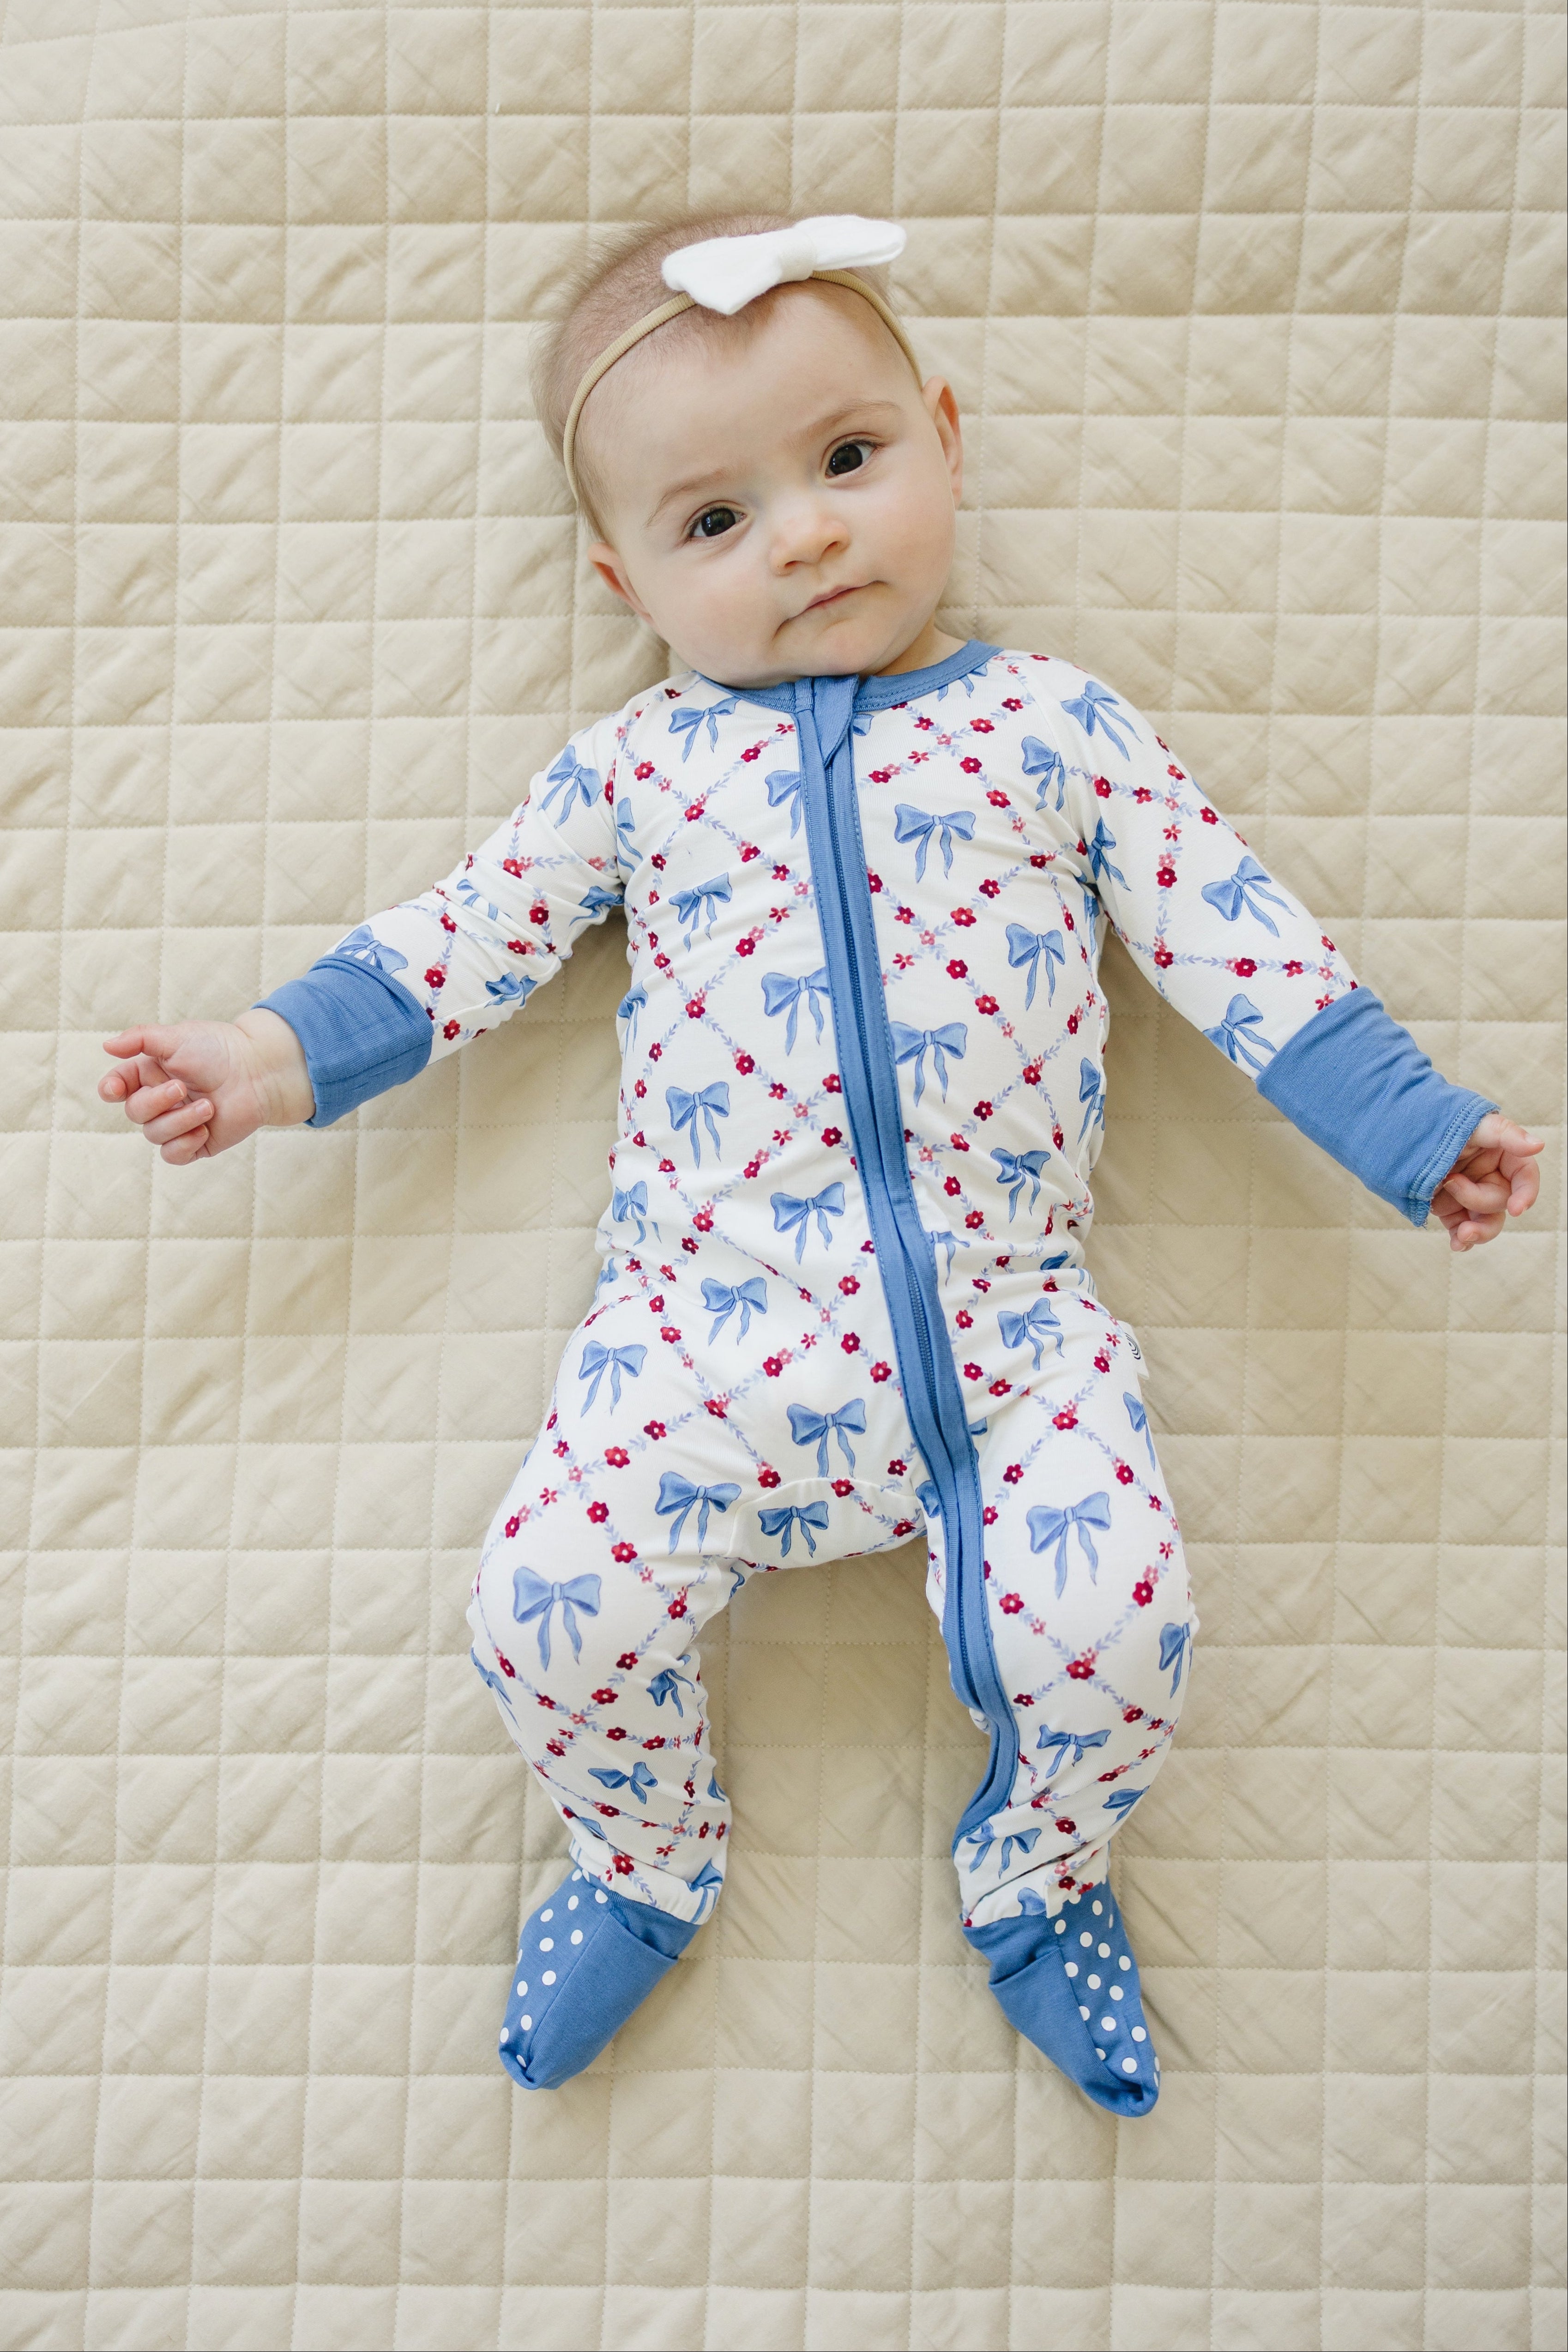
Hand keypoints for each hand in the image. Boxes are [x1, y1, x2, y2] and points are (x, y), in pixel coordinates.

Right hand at [99, 1010, 313, 1163]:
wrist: (260, 1071)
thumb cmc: (219, 1049)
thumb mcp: (177, 1037)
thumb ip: (140, 1039)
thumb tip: (107, 1046)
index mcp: (151, 1073)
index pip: (117, 1087)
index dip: (111, 1090)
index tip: (116, 1088)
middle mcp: (161, 1099)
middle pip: (135, 1112)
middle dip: (155, 1102)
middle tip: (182, 1087)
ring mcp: (178, 1122)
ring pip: (154, 1134)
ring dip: (179, 1120)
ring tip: (209, 1106)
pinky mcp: (197, 1142)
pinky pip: (173, 1155)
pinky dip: (183, 1145)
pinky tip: (204, 1130)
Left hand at [1430, 1113, 1542, 1250]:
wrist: (1402, 1132)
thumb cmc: (1442, 1123)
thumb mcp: (1474, 1124)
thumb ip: (1505, 1135)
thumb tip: (1538, 1146)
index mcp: (1503, 1155)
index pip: (1524, 1177)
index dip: (1525, 1194)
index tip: (1517, 1208)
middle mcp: (1490, 1177)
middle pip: (1500, 1202)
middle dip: (1477, 1200)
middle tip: (1450, 1183)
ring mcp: (1471, 1196)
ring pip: (1485, 1222)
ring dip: (1476, 1231)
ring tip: (1462, 1236)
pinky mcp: (1452, 1210)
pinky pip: (1462, 1229)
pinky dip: (1461, 1239)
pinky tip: (1457, 1245)